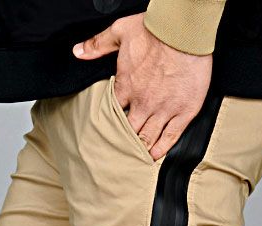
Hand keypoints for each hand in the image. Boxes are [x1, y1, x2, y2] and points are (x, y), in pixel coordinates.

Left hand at [73, 14, 211, 160]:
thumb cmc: (155, 30)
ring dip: (140, 150)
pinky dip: (162, 149)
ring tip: (135, 159)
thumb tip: (78, 51)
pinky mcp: (183, 112)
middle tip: (117, 152)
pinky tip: (156, 156)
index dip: (108, 123)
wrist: (183, 31)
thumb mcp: (120, 31)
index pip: (113, 112)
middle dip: (122, 142)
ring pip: (148, 138)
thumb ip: (98, 44)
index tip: (106, 131)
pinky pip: (171, 137)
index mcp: (127, 86)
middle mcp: (143, 103)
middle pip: (128, 131)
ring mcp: (164, 110)